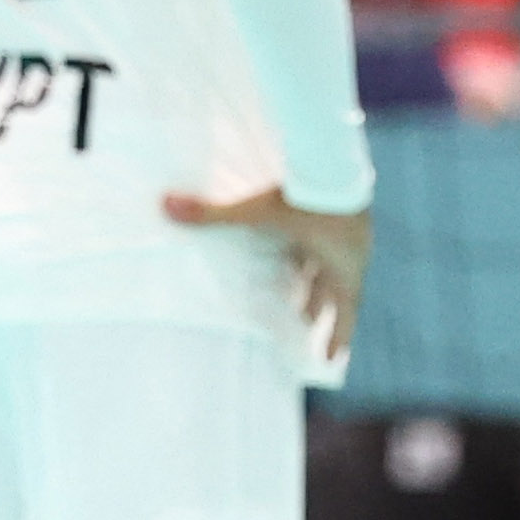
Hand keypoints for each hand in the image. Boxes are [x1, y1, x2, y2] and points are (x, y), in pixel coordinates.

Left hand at [165, 188, 372, 360]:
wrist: (333, 161)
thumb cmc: (301, 196)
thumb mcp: (255, 210)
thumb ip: (211, 214)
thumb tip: (166, 209)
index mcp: (342, 268)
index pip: (345, 313)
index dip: (337, 336)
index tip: (330, 359)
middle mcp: (351, 255)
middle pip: (333, 289)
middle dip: (316, 305)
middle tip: (302, 321)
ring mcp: (352, 234)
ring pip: (332, 263)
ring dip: (316, 277)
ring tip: (297, 284)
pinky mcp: (347, 212)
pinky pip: (331, 239)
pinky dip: (316, 247)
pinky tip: (301, 242)